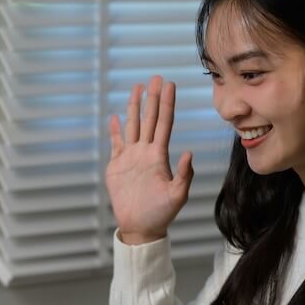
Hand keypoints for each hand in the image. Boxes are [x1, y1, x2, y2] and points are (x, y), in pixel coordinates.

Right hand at [106, 75, 194, 244]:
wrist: (141, 226)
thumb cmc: (161, 213)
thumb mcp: (178, 195)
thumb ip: (184, 175)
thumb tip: (188, 153)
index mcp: (160, 156)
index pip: (164, 123)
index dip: (167, 104)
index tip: (170, 85)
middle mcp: (146, 152)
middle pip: (149, 118)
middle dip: (152, 98)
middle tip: (155, 77)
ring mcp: (131, 157)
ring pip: (133, 126)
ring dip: (134, 107)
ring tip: (137, 88)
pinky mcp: (117, 165)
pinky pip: (116, 143)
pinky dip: (115, 130)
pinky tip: (115, 117)